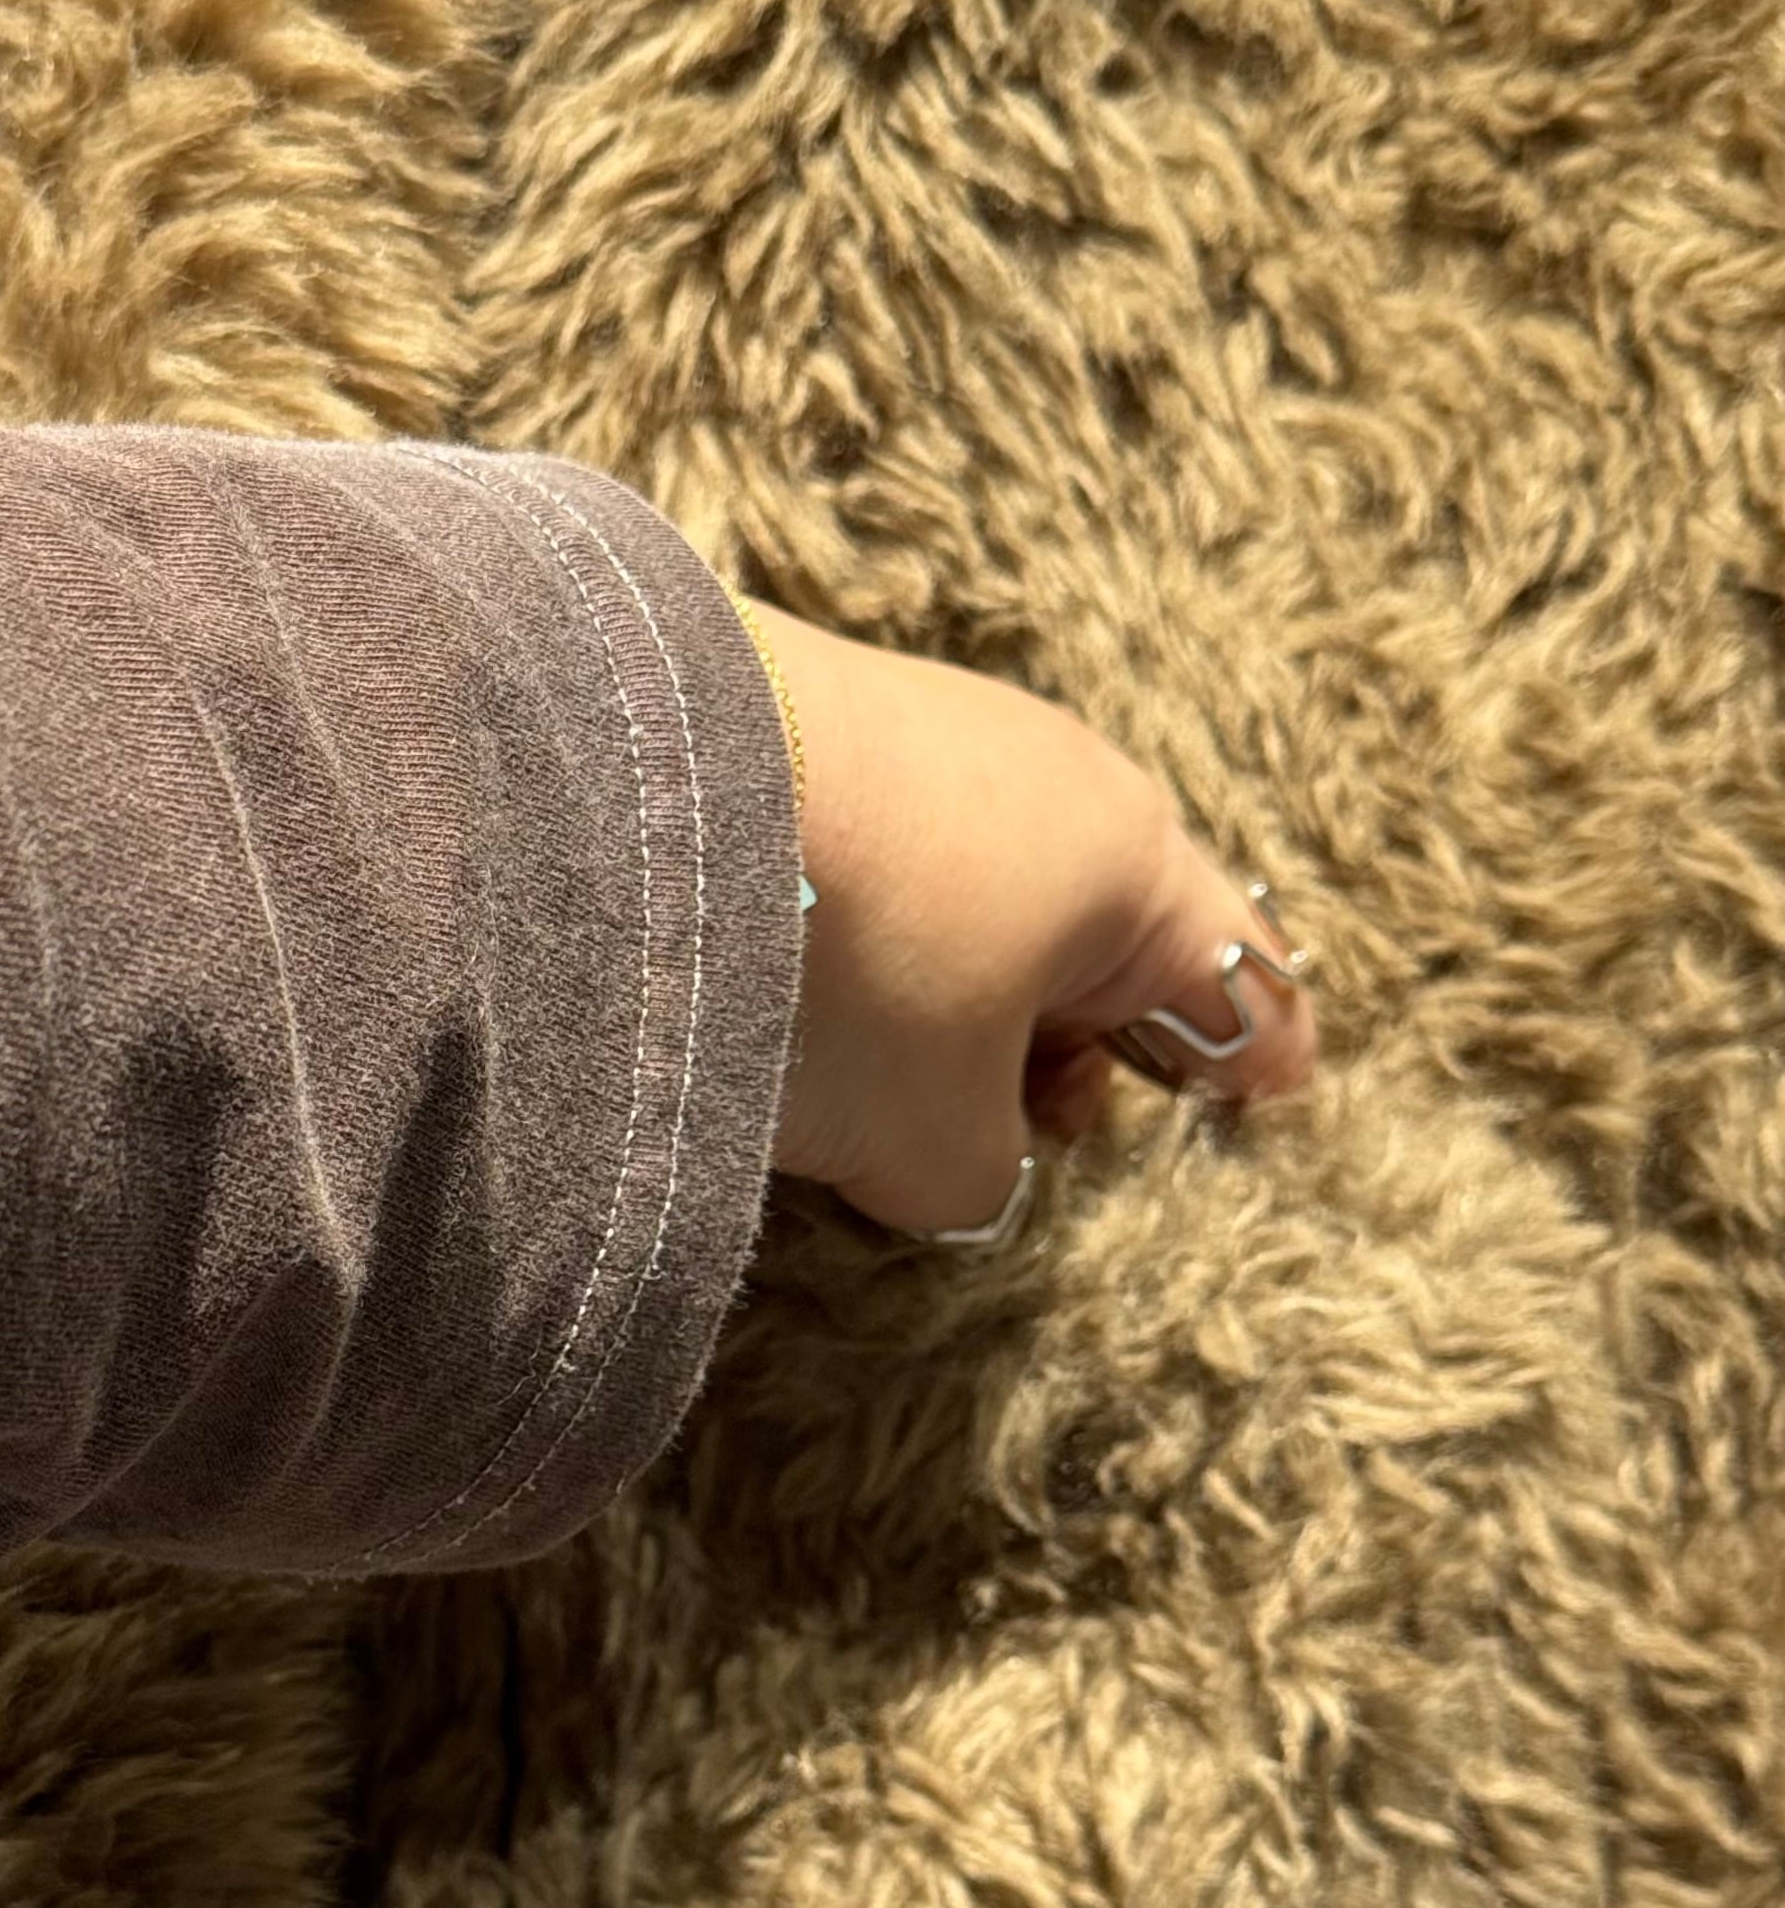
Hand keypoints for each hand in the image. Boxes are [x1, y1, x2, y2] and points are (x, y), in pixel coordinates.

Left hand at [744, 600, 1318, 1232]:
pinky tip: (810, 1006)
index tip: (1270, 1093)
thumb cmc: (843, 965)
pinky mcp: (813, 731)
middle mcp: (1051, 775)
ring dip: (958, 1003)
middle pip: (1100, 940)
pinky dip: (875, 946)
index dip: (1250, 1051)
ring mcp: (929, 739)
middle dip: (1076, 1046)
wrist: (637, 790)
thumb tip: (964, 1166)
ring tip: (896, 1092)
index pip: (1233, 975)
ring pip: (983, 904)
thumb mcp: (931, 1134)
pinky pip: (887, 866)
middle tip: (1043, 1131)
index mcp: (1129, 862)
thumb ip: (983, 1176)